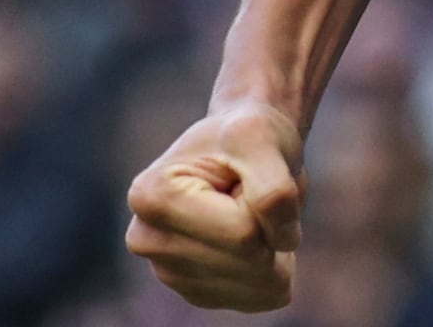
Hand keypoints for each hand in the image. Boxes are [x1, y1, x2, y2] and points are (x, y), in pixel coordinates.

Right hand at [127, 102, 306, 309]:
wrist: (241, 148)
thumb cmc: (246, 135)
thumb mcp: (261, 136)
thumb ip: (273, 187)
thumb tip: (283, 242)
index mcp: (152, 197)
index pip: (242, 231)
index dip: (267, 202)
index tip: (246, 174)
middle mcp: (149, 241)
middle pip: (249, 262)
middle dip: (270, 226)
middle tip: (249, 193)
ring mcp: (170, 274)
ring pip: (260, 285)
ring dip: (274, 247)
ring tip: (248, 212)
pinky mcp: (198, 294)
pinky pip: (263, 298)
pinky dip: (275, 268)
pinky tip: (251, 237)